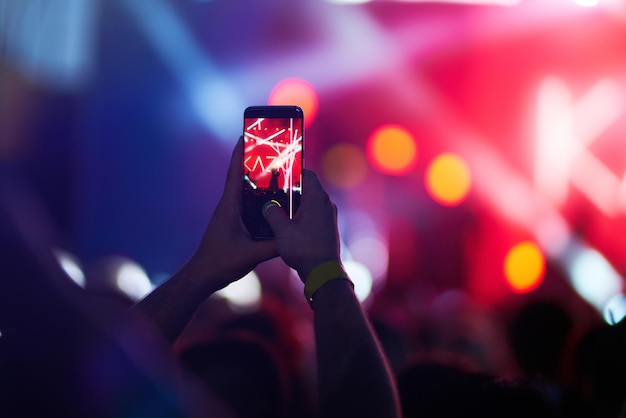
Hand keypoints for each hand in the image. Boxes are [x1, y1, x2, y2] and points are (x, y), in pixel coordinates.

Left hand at [187, 137, 277, 289]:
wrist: (203, 276)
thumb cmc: (220, 263)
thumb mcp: (251, 255)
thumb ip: (273, 246)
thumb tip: (294, 236)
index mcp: (229, 207)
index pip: (234, 174)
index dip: (239, 153)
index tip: (245, 135)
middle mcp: (228, 206)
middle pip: (240, 177)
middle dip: (251, 161)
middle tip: (267, 147)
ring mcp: (229, 214)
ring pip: (243, 190)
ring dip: (255, 178)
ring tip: (273, 169)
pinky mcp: (232, 223)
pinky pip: (245, 203)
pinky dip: (256, 196)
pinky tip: (270, 199)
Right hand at [263, 169, 340, 281]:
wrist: (323, 272)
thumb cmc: (304, 249)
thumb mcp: (281, 230)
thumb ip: (272, 213)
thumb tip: (267, 205)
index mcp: (316, 198)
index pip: (307, 174)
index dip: (293, 171)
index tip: (280, 172)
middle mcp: (326, 204)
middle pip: (309, 188)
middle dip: (292, 188)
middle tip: (274, 189)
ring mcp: (329, 217)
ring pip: (311, 202)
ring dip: (297, 203)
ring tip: (279, 206)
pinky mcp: (328, 228)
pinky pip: (314, 214)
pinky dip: (302, 214)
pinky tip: (289, 222)